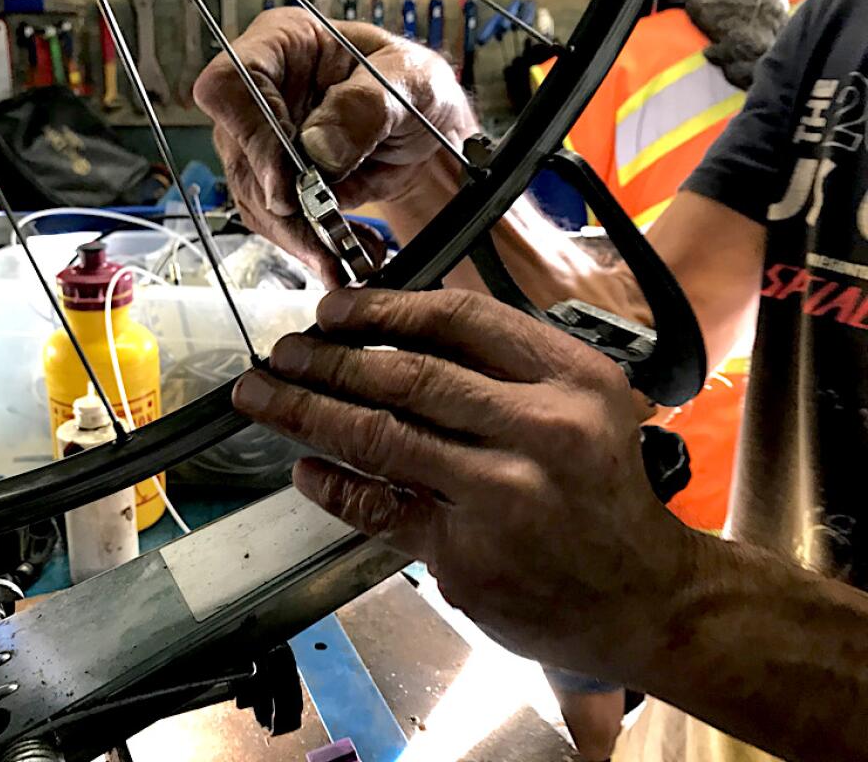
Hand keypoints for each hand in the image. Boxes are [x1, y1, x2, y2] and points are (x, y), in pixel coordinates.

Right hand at [194, 8, 472, 284]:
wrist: (430, 130)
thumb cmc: (417, 86)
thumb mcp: (410, 82)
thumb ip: (368, 107)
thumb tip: (319, 148)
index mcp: (283, 45)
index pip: (231, 85)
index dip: (250, 136)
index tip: (285, 183)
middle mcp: (263, 93)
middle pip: (239, 153)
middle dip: (281, 205)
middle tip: (324, 236)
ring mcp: (265, 140)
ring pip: (254, 197)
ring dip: (296, 236)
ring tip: (342, 257)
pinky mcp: (279, 182)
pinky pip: (277, 222)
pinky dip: (309, 245)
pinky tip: (343, 254)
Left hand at [231, 288, 698, 675]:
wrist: (646, 598)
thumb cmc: (602, 493)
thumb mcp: (584, 406)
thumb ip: (504, 369)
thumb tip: (392, 334)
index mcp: (569, 378)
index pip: (458, 321)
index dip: (382, 310)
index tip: (332, 310)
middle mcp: (540, 429)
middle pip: (406, 377)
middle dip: (327, 360)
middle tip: (281, 353)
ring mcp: (502, 495)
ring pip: (381, 438)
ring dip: (307, 412)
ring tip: (261, 397)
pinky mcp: (468, 554)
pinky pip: (380, 508)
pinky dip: (333, 486)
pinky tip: (305, 470)